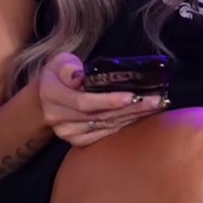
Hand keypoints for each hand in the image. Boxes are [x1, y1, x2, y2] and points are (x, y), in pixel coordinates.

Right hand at [37, 53, 166, 147]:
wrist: (47, 98)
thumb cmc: (60, 74)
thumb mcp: (60, 61)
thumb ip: (68, 67)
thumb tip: (78, 76)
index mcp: (51, 95)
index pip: (84, 102)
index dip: (108, 100)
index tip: (132, 96)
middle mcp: (58, 118)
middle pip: (100, 116)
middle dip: (130, 108)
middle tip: (155, 100)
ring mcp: (68, 132)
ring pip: (106, 126)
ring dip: (133, 117)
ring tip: (155, 106)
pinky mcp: (78, 141)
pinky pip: (105, 134)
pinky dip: (124, 125)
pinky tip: (141, 117)